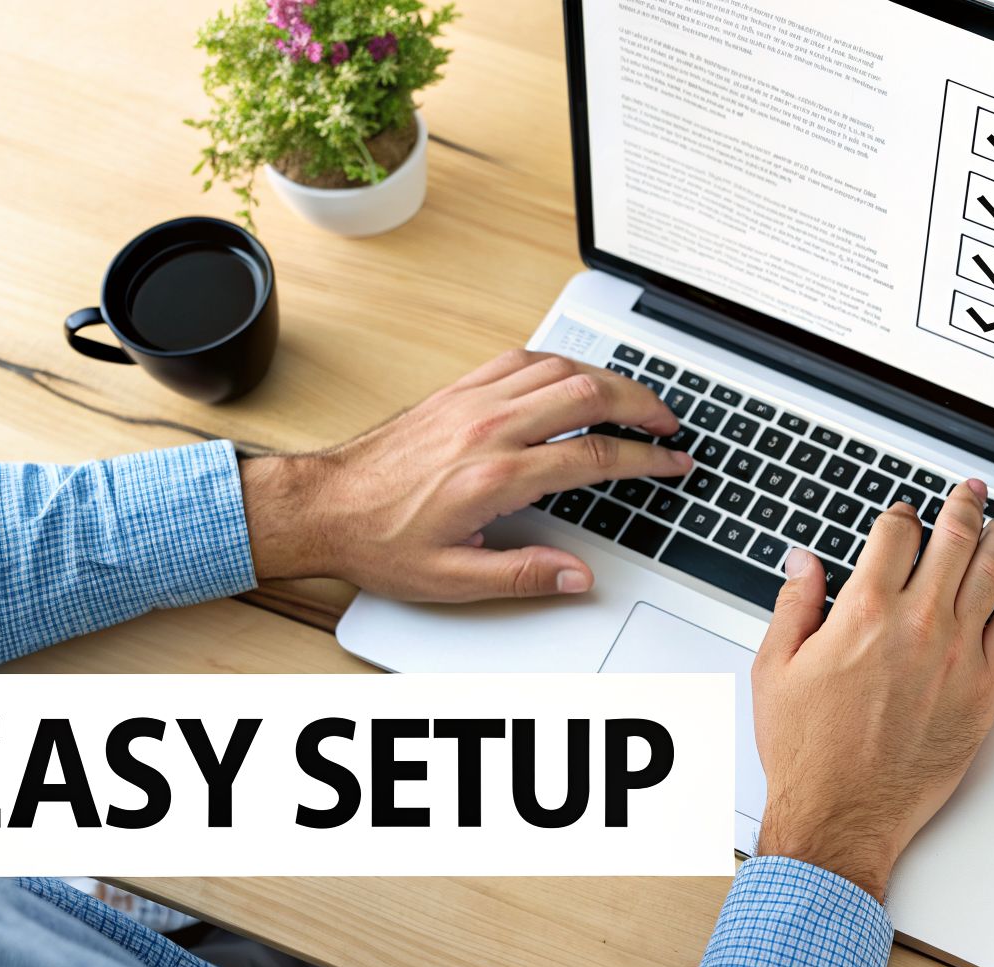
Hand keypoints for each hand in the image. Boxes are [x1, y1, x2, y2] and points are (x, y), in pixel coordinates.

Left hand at [238, 350, 691, 599]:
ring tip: (633, 399)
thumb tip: (577, 576)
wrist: (322, 507)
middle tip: (668, 422)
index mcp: (495, 477)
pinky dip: (560, 363)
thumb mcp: (453, 580)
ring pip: (558, 368)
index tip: (671, 462)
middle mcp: (488, 428)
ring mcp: (472, 401)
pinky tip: (574, 377)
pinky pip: (521, 359)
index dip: (644, 458)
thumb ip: (523, 576)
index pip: (592, 455)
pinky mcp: (456, 391)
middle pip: (587, 393)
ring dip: (606, 378)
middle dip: (640, 403)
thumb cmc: (379, 541)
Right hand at [750, 481, 993, 899]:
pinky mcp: (984, 692)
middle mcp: (918, 626)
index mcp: (864, 613)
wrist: (841, 814)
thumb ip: (795, 605)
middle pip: (956, 539)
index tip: (904, 517)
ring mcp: (958, 657)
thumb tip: (804, 563)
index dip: (902, 516)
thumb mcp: (776, 669)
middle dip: (964, 507)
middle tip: (970, 494)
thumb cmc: (807, 752)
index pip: (897, 534)